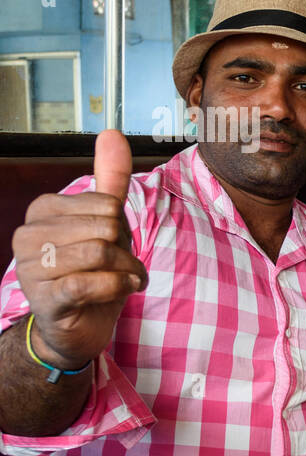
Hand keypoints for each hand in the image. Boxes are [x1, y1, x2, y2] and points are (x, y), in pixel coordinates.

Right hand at [11, 130, 146, 367]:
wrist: (80, 323)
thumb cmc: (93, 268)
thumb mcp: (105, 219)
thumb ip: (109, 177)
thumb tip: (111, 131)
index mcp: (44, 209)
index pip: (107, 204)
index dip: (123, 228)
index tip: (115, 244)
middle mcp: (29, 234)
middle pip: (106, 228)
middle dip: (127, 251)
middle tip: (123, 266)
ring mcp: (32, 268)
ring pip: (102, 254)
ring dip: (127, 271)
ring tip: (124, 280)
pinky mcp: (45, 298)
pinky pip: (91, 283)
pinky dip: (118, 287)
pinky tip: (122, 290)